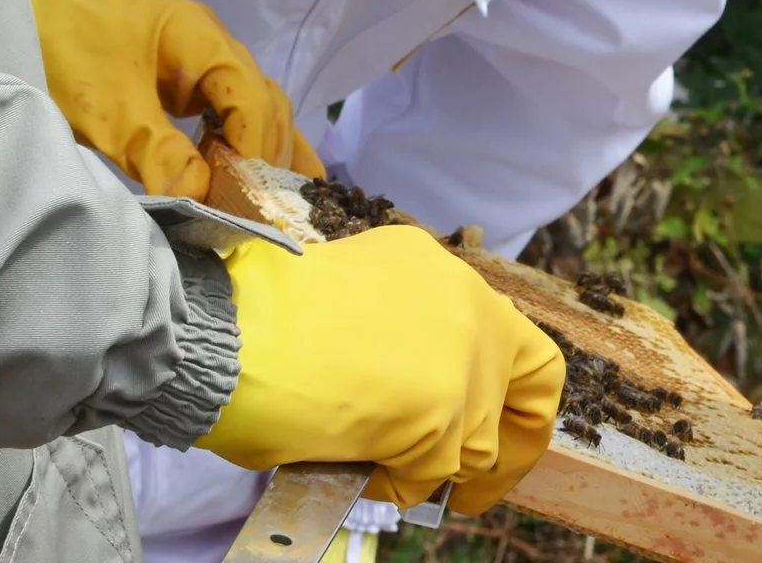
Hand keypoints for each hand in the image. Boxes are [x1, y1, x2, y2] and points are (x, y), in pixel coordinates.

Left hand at [25, 0, 320, 197]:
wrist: (10, 17)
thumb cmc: (61, 52)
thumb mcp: (108, 110)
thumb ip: (159, 152)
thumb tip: (203, 197)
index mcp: (202, 38)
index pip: (251, 97)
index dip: (257, 150)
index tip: (253, 200)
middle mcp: (210, 45)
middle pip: (262, 101)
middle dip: (269, 155)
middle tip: (271, 212)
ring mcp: (195, 61)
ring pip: (249, 107)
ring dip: (261, 152)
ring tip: (280, 203)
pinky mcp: (176, 80)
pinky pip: (222, 112)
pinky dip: (239, 144)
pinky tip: (251, 177)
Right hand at [196, 230, 564, 511]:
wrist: (231, 332)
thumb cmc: (262, 318)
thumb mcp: (354, 299)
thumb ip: (401, 331)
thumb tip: (412, 388)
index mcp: (441, 272)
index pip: (514, 338)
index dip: (513, 392)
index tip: (494, 425)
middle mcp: (468, 306)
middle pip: (531, 389)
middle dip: (508, 447)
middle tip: (473, 485)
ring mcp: (463, 360)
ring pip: (477, 443)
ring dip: (430, 469)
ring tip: (373, 466)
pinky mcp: (441, 415)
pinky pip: (429, 477)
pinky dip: (395, 488)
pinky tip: (355, 471)